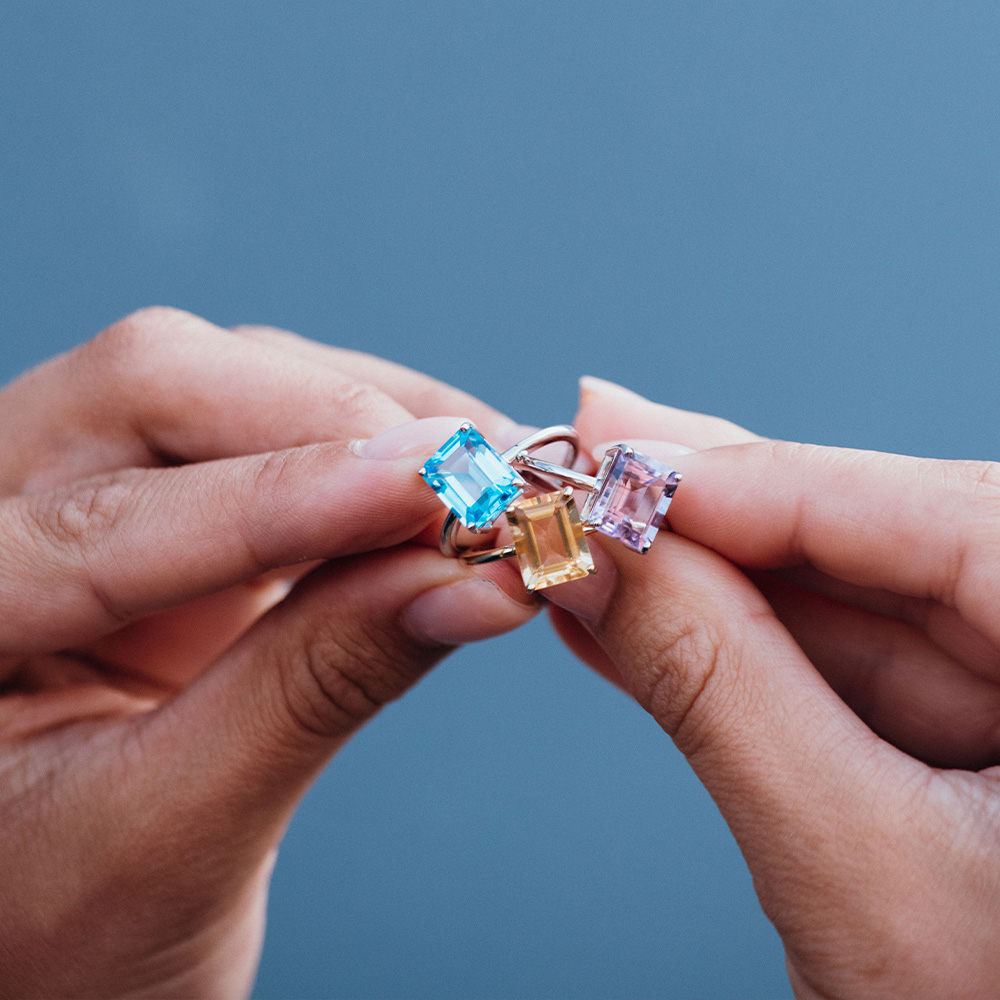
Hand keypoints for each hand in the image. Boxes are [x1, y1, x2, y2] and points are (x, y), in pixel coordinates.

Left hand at [0, 308, 535, 997]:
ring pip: (232, 381)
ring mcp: (81, 487)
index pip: (97, 526)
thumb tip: (463, 581)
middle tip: (475, 481)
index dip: (281, 501)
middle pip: (156, 389)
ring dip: (376, 420)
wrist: (58, 938)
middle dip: (334, 425)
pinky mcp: (172, 495)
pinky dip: (378, 442)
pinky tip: (444, 478)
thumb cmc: (63, 931)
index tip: (430, 493)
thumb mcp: (173, 838)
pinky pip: (278, 423)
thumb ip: (313, 692)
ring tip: (486, 479)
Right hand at [546, 376, 999, 997]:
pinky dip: (747, 650)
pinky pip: (860, 670)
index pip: (930, 516)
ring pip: (858, 605)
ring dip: (711, 584)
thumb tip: (598, 559)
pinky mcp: (994, 745)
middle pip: (887, 544)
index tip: (612, 453)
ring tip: (592, 551)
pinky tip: (647, 620)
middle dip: (716, 516)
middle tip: (590, 465)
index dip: (748, 478)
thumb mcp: (858, 876)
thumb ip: (717, 691)